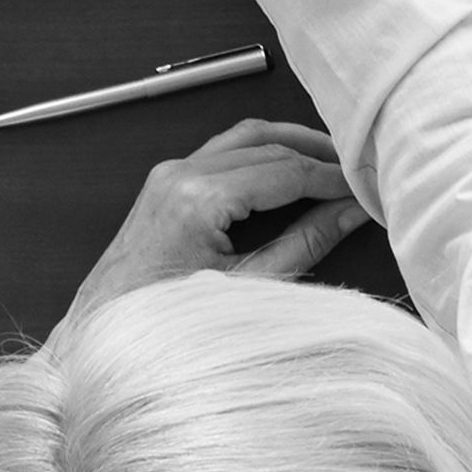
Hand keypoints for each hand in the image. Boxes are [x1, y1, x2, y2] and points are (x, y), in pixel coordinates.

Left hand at [67, 116, 363, 325]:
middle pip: (268, 145)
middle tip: (358, 172)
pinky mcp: (166, 182)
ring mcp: (169, 174)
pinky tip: (289, 171)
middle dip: (318, 156)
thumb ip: (305, 243)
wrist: (106, 332)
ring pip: (246, 138)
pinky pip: (224, 151)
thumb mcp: (250, 287)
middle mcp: (180, 174)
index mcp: (198, 198)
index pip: (285, 170)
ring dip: (291, 145)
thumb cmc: (167, 322)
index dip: (333, 177)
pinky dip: (262, 154)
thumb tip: (348, 213)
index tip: (365, 188)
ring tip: (332, 164)